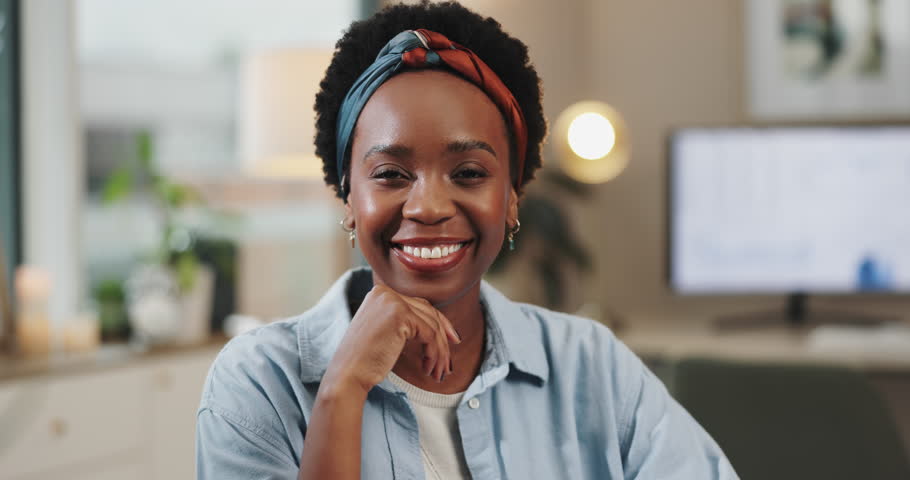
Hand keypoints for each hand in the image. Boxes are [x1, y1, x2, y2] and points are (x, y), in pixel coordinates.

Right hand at [321, 284, 460, 395]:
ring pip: (432, 325)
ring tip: (437, 372)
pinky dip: (434, 353)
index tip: (452, 341)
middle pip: (428, 312)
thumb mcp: (386, 333)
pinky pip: (430, 334)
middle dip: (443, 337)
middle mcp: (385, 292)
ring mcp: (392, 300)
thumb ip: (406, 323)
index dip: (440, 323)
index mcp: (379, 294)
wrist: (348, 375)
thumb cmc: (364, 361)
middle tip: (448, 361)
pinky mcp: (400, 314)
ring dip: (439, 351)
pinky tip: (429, 368)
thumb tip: (439, 327)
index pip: (419, 305)